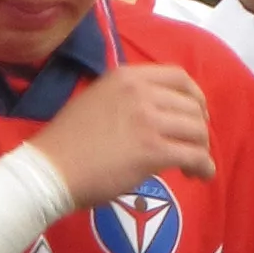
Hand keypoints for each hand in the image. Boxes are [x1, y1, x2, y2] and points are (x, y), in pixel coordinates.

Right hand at [47, 62, 217, 211]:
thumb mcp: (97, 100)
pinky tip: (198, 176)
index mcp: (126, 76)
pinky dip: (203, 167)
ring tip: (193, 166)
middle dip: (199, 128)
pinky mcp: (153, 150)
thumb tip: (156, 116)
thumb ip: (128, 100)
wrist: (50, 169)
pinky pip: (194, 156)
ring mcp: (148, 120)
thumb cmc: (68, 142)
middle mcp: (141, 92)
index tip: (195, 114)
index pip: (179, 77)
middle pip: (192, 106)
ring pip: (197, 130)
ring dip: (201, 149)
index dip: (195, 97)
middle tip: (192, 146)